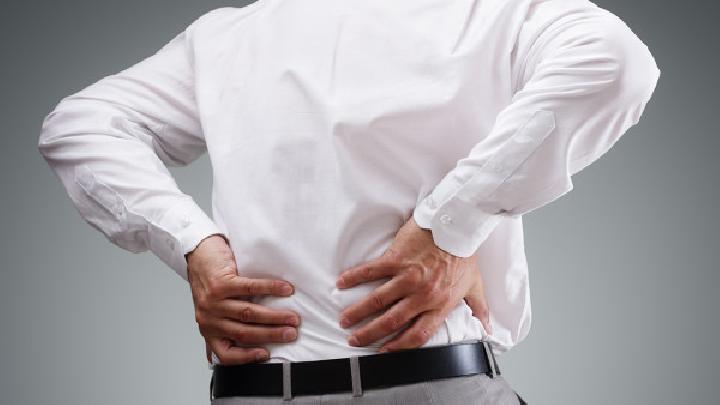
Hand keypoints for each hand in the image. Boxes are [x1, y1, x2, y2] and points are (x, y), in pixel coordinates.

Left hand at [186, 234, 300, 364]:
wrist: (197, 255)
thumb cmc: (208, 285)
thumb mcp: (212, 313)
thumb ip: (223, 329)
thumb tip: (241, 350)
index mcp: (209, 330)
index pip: (225, 353)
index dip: (247, 357)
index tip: (266, 355)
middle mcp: (209, 319)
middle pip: (244, 332)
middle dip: (272, 334)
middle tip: (291, 333)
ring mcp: (214, 301)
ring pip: (248, 313)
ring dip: (274, 316)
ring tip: (292, 317)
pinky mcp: (221, 283)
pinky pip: (250, 288)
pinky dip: (271, 289)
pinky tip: (285, 290)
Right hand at [336, 214, 491, 352]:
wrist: (456, 225)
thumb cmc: (464, 254)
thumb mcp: (474, 285)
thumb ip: (478, 309)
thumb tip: (487, 329)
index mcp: (440, 304)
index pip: (417, 334)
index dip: (399, 346)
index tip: (383, 352)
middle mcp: (422, 294)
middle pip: (392, 321)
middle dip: (370, 333)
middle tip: (354, 339)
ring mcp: (408, 276)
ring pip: (378, 300)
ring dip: (359, 311)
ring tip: (345, 319)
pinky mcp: (396, 258)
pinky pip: (371, 271)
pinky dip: (355, 277)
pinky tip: (342, 283)